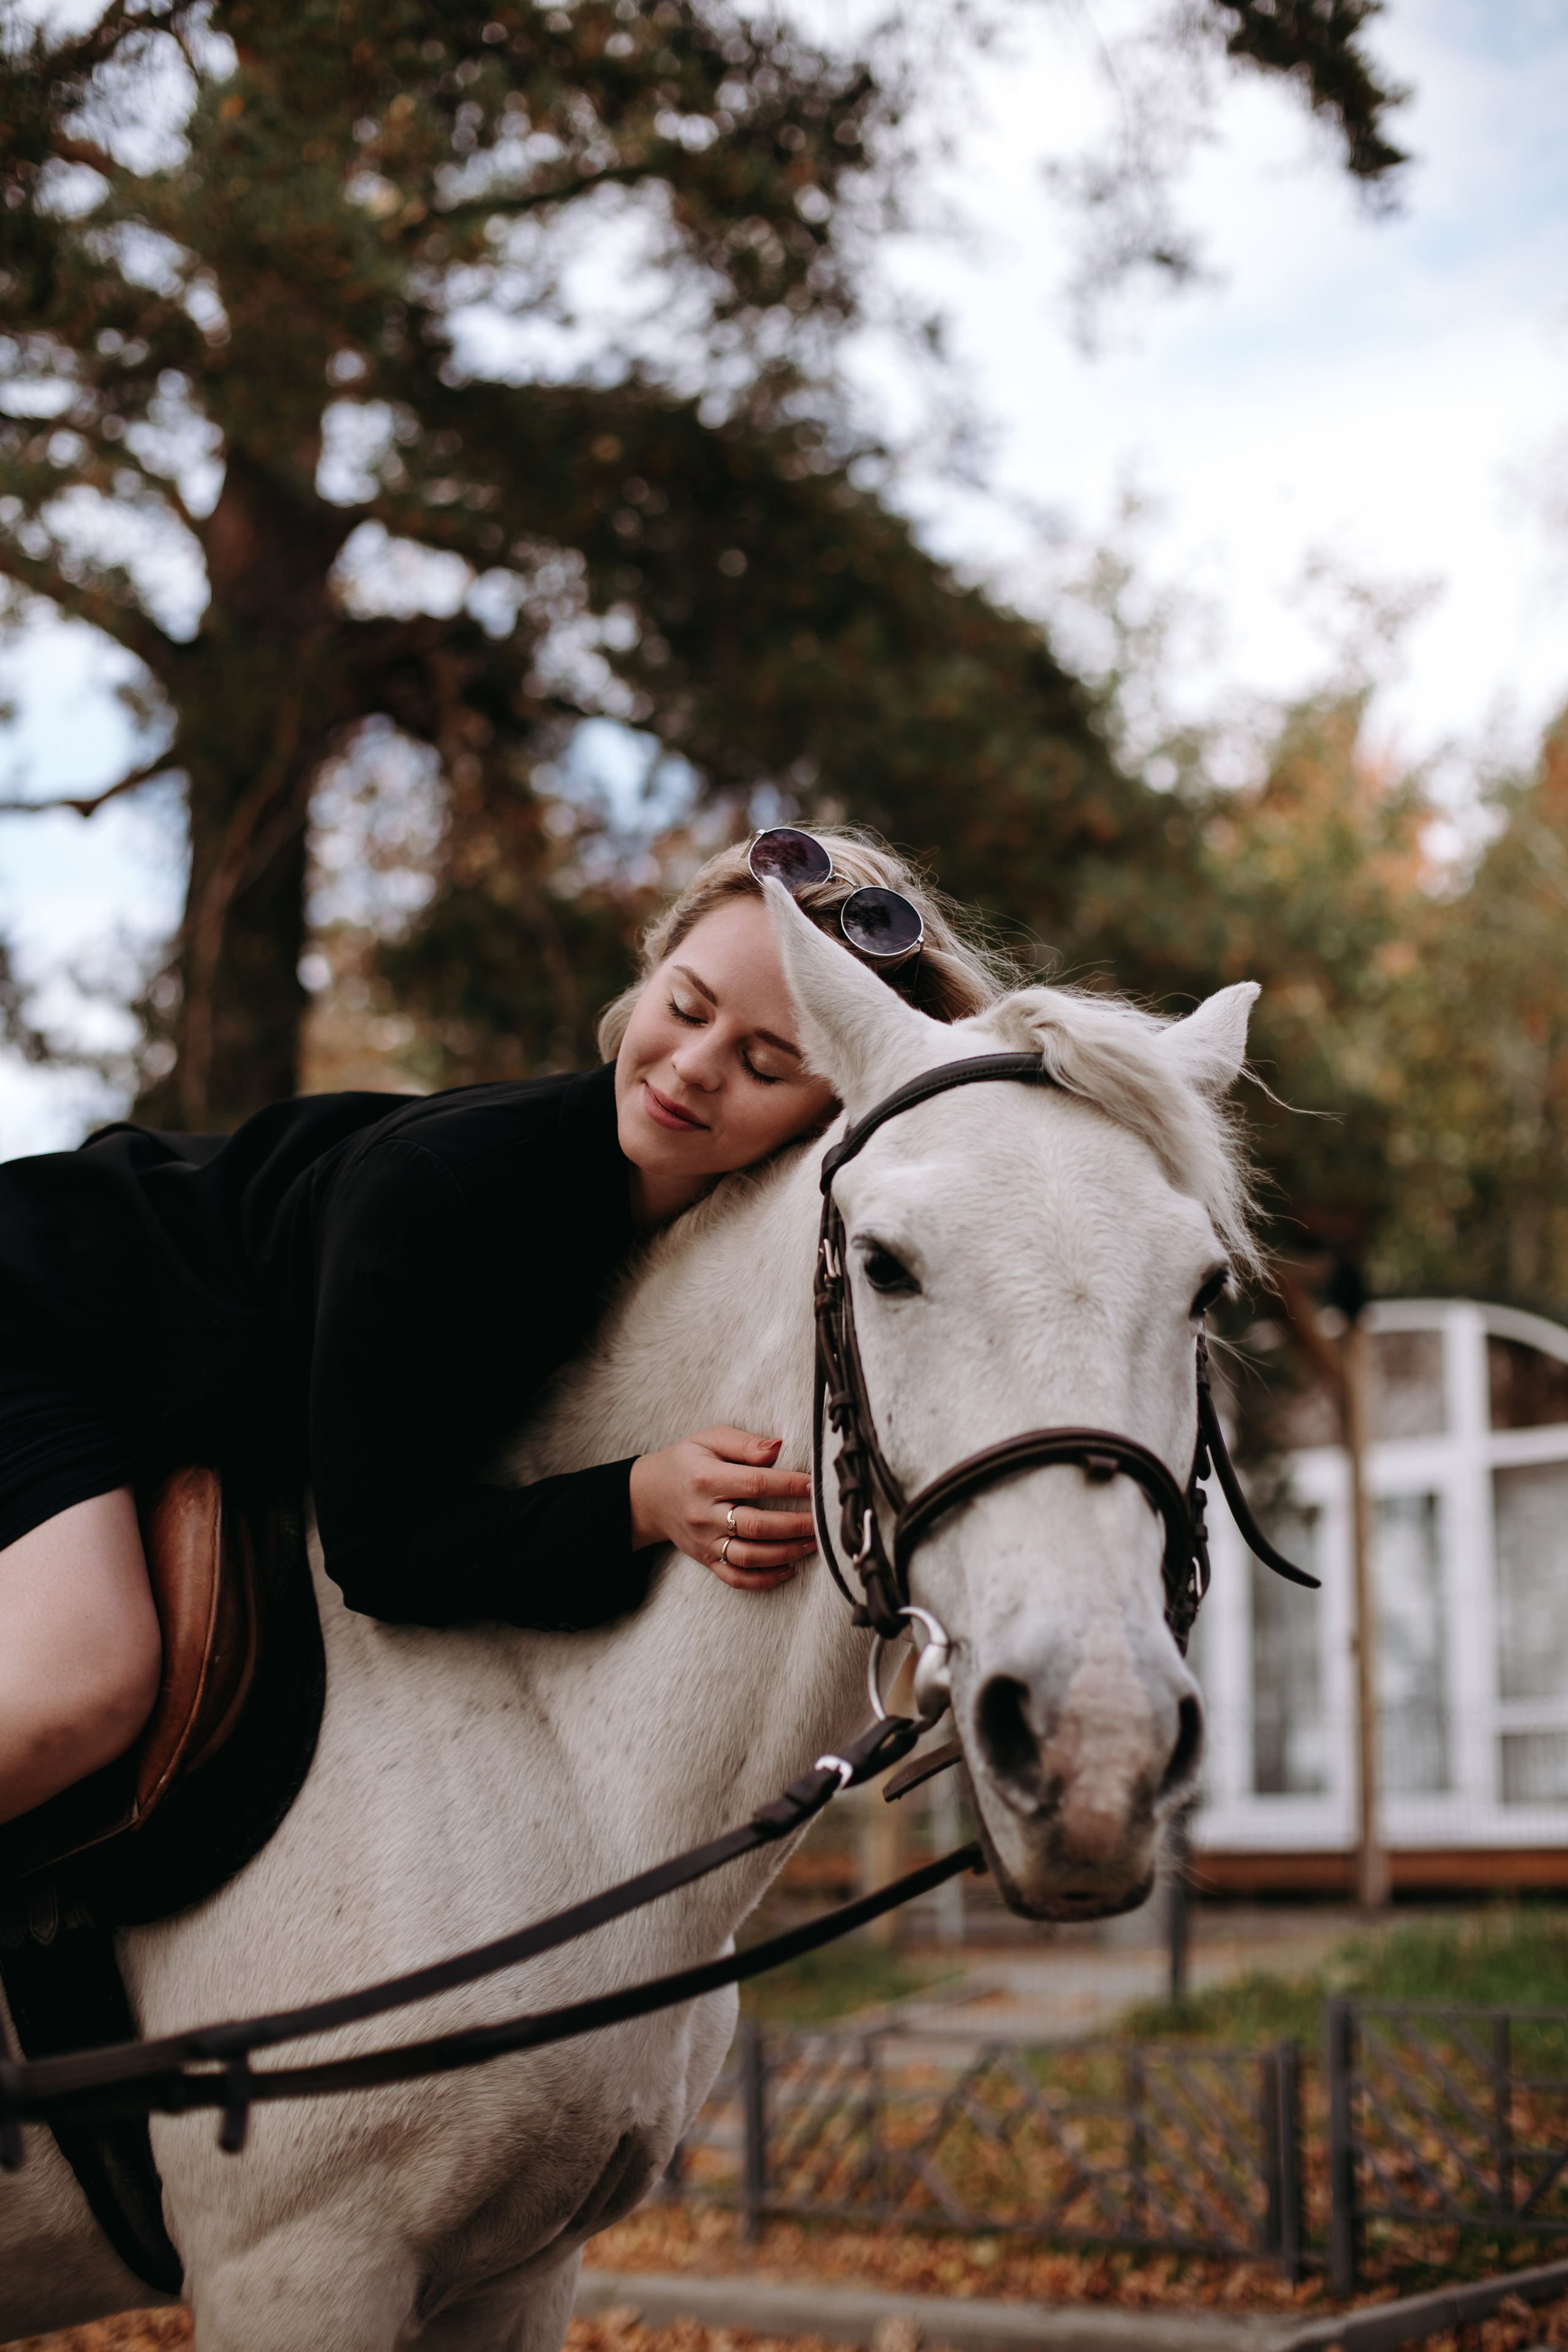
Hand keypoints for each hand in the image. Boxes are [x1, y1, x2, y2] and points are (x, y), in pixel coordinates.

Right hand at [628, 1426, 816, 1589]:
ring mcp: (705, 1542)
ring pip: (750, 1557)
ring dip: (787, 1553)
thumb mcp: (709, 1439)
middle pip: (756, 1526)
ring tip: (814, 1543)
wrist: (650, 1495)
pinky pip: (736, 1578)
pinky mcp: (706, 1559)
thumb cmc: (686, 1462)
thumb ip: (744, 1442)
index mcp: (705, 1479)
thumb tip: (778, 1447)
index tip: (814, 1485)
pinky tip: (790, 1569)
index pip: (754, 1483)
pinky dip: (765, 1579)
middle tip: (822, 1521)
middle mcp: (704, 1514)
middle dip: (795, 1525)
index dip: (788, 1485)